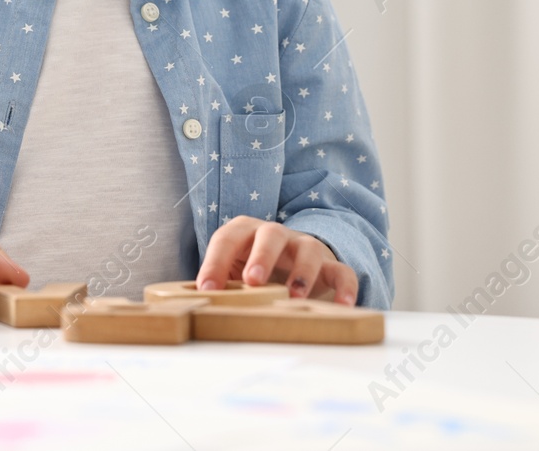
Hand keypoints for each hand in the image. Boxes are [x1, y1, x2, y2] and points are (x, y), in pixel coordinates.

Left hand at [194, 216, 358, 304]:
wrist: (294, 265)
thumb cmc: (255, 271)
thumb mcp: (234, 274)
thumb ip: (218, 284)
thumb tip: (194, 303)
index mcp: (246, 234)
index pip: (227, 238)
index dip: (215, 262)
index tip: (207, 289)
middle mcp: (277, 236)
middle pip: (270, 234)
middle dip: (261, 256)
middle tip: (252, 282)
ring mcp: (306, 248)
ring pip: (308, 249)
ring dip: (302, 272)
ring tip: (294, 297)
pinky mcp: (331, 265)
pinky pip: (342, 271)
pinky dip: (345, 287)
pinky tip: (342, 305)